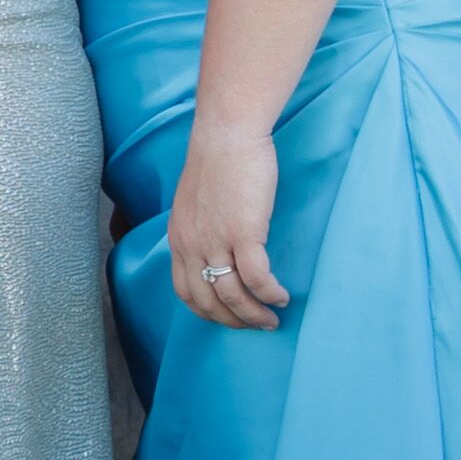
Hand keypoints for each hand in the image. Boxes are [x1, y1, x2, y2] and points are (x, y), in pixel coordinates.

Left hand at [166, 120, 287, 330]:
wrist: (226, 133)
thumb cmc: (217, 160)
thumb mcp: (195, 201)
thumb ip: (200, 227)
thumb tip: (217, 245)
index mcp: (179, 239)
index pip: (186, 291)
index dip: (207, 311)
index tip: (228, 317)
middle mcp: (192, 246)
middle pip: (209, 301)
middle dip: (233, 321)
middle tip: (255, 325)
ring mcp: (216, 241)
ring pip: (232, 296)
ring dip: (254, 315)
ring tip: (272, 319)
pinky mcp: (243, 233)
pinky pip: (257, 278)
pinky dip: (270, 294)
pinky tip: (281, 297)